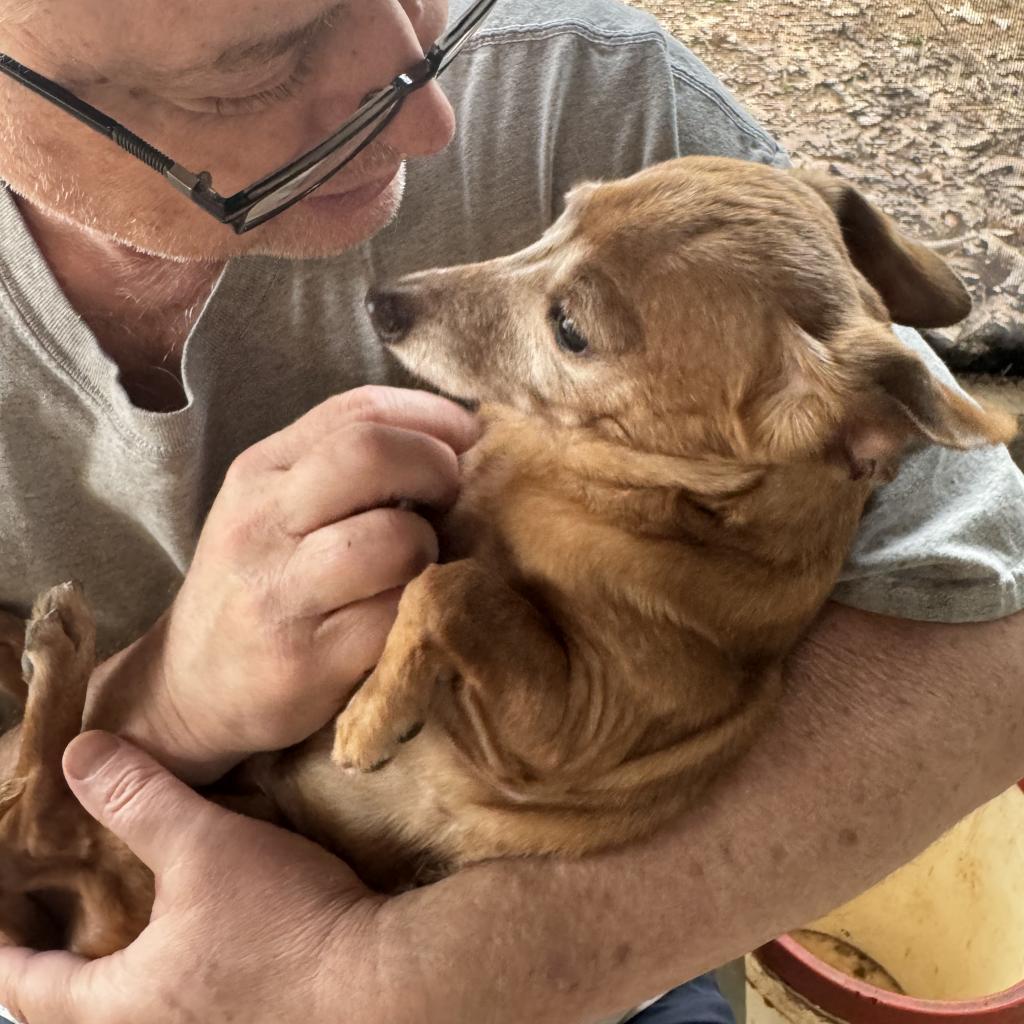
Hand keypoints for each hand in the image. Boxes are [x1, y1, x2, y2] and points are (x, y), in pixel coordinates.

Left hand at [0, 732, 391, 1023]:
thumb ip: (139, 799)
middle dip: (51, 965)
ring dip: (111, 976)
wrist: (382, 983)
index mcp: (121, 1008)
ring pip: (129, 1014)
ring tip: (115, 928)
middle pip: (71, 1013)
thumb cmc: (283, 922)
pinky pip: (176, 1010)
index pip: (26, 986)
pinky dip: (159, 978)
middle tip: (46, 916)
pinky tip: (193, 940)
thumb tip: (77, 755)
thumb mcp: (205, 846)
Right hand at [87, 386, 479, 781]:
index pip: (359, 409)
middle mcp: (262, 521)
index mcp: (261, 471)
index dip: (432, 417)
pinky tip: (406, 615)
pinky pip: (397, 616)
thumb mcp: (277, 510)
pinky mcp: (306, 661)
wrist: (191, 690)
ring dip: (431, 550)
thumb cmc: (257, 588)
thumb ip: (345, 469)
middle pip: (373, 454)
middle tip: (454, 500)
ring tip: (419, 567)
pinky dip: (421, 610)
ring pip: (396, 539)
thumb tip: (454, 443)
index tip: (469, 440)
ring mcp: (279, 593)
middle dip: (438, 468)